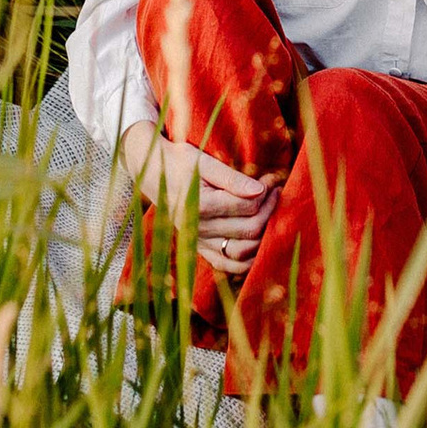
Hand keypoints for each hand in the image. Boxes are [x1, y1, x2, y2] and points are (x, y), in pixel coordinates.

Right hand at [117, 122, 277, 276]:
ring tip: (271, 214)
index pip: (248, 206)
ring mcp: (198, 242)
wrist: (151, 172)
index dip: (267, 192)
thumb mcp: (203, 162)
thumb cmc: (178, 161)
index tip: (272, 180)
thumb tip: (260, 190)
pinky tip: (259, 245)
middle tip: (276, 192)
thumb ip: (232, 178)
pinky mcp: (198, 248)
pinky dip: (246, 262)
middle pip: (250, 229)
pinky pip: (226, 265)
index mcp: (201, 205)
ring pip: (243, 252)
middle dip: (270, 210)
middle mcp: (198, 229)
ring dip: (264, 236)